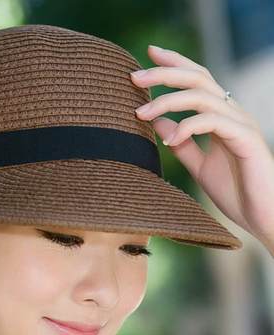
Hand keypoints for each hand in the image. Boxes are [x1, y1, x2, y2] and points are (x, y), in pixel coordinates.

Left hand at [130, 45, 273, 253]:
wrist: (261, 217)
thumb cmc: (235, 191)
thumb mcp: (199, 166)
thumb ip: (181, 144)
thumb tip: (158, 122)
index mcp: (221, 116)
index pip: (197, 80)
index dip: (174, 64)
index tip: (148, 55)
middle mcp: (231, 113)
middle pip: (198, 77)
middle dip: (164, 72)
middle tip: (134, 75)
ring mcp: (240, 124)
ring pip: (202, 95)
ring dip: (167, 101)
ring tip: (141, 113)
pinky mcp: (246, 139)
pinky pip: (213, 121)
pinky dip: (187, 127)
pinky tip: (169, 140)